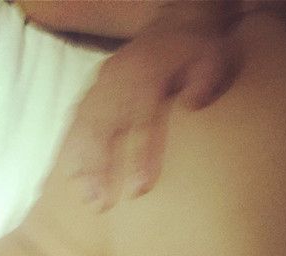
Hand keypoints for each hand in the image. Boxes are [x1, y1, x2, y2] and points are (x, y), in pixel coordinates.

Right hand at [59, 5, 238, 210]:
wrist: (175, 22)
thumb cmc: (198, 50)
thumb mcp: (214, 57)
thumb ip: (207, 79)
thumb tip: (193, 104)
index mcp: (148, 73)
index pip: (143, 120)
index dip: (141, 156)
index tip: (139, 190)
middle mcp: (120, 78)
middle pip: (105, 127)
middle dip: (99, 167)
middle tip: (99, 203)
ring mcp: (104, 83)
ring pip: (86, 124)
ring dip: (82, 162)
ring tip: (85, 198)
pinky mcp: (96, 88)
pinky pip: (78, 118)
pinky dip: (72, 145)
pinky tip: (71, 174)